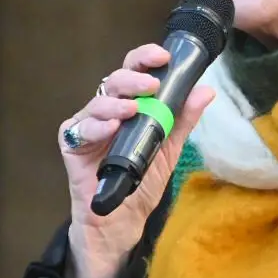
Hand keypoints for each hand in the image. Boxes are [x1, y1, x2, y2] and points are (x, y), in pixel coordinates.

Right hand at [58, 43, 213, 277]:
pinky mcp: (72, 147)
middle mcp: (107, 111)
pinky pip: (78, 130)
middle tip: (151, 85)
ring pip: (96, 103)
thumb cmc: (141, 181)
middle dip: (133, 79)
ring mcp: (87, 127)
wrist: (122, 221)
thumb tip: (206, 91)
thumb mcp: (169, 148)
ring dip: (116, 103)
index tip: (163, 56)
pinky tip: (110, 129)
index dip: (145, 59)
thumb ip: (183, 119)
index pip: (134, 72)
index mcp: (129, 104)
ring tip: (133, 109)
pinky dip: (95, 127)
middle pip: (114, 81)